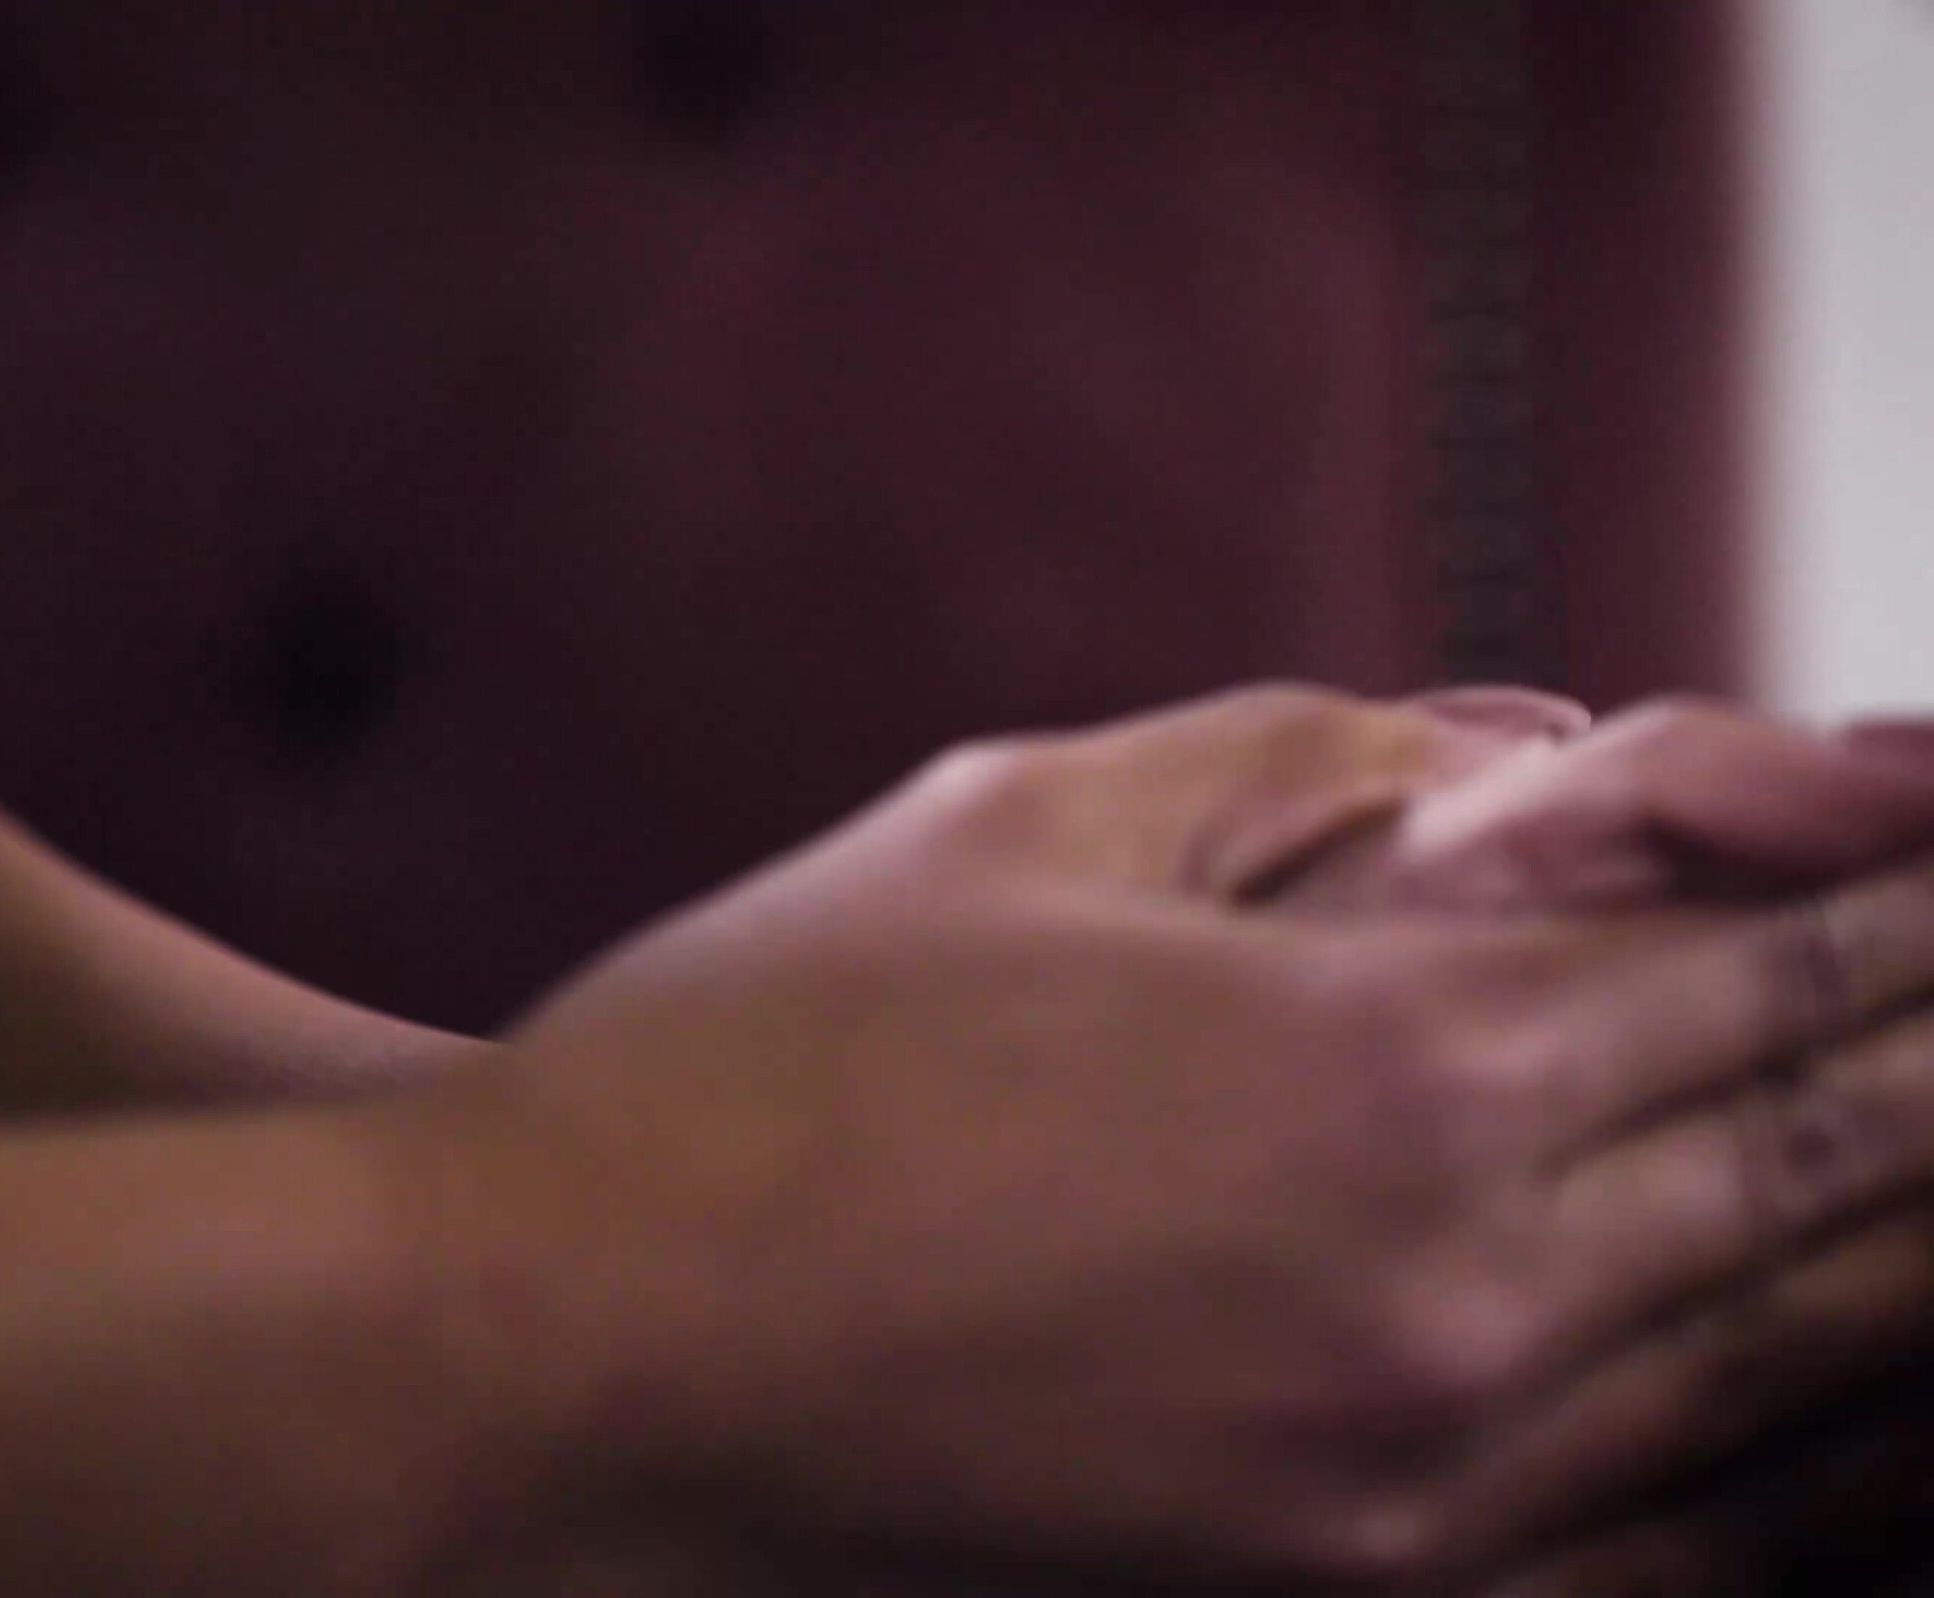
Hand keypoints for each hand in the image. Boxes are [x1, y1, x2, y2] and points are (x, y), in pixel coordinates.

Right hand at [356, 703, 1933, 1592]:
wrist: (560, 1345)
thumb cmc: (755, 1053)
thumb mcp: (1013, 822)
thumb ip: (1295, 763)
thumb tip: (1509, 759)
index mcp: (1392, 1058)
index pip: (1774, 972)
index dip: (1918, 907)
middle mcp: (1462, 1291)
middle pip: (1833, 1175)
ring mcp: (1419, 1485)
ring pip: (1795, 1373)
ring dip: (1914, 1268)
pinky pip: (1681, 1544)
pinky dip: (1808, 1464)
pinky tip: (1868, 1421)